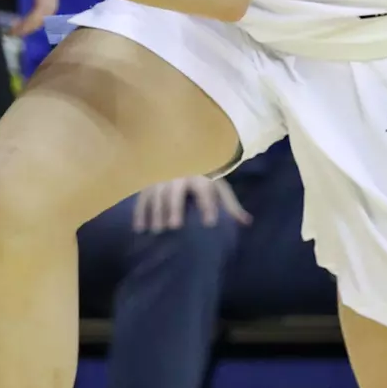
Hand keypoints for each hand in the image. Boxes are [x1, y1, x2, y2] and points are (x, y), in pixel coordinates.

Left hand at [0, 0, 59, 36]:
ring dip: (36, 20)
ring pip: (51, 8)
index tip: (14, 31)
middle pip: (49, 12)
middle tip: (14, 32)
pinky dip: (39, 12)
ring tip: (19, 26)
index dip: (30, 24)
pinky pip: (49, 1)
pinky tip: (27, 14)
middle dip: (33, 25)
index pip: (42, 9)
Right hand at [132, 176, 250, 233]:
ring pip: (156, 194)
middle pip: (175, 192)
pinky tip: (139, 228)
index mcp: (200, 176)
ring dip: (155, 212)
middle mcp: (179, 175)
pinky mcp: (149, 184)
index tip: (210, 223)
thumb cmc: (205, 178)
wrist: (185, 157)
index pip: (204, 190)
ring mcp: (162, 178)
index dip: (208, 205)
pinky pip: (142, 198)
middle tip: (174, 226)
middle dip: (174, 208)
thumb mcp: (219, 188)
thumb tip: (247, 222)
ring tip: (157, 230)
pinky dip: (140, 213)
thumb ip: (230, 205)